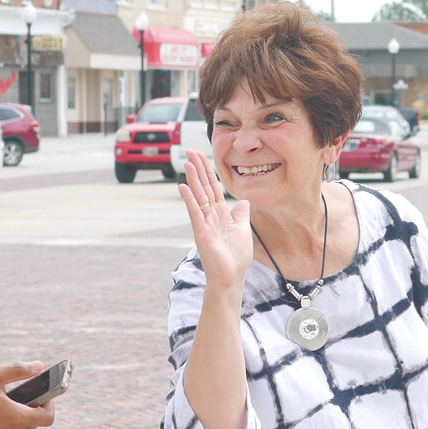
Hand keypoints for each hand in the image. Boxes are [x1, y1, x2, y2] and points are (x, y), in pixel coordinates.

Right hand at [179, 150, 252, 290]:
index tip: (202, 155)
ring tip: (187, 163)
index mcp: (221, 213)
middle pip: (204, 187)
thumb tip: (243, 201)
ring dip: (193, 179)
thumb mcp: (243, 229)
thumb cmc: (236, 257)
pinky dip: (190, 199)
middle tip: (190, 151)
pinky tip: (184, 186)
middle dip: (198, 169)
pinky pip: (195, 213)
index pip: (213, 187)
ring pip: (198, 196)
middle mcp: (210, 216)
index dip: (209, 171)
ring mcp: (204, 224)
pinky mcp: (202, 233)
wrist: (232, 277)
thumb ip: (241, 214)